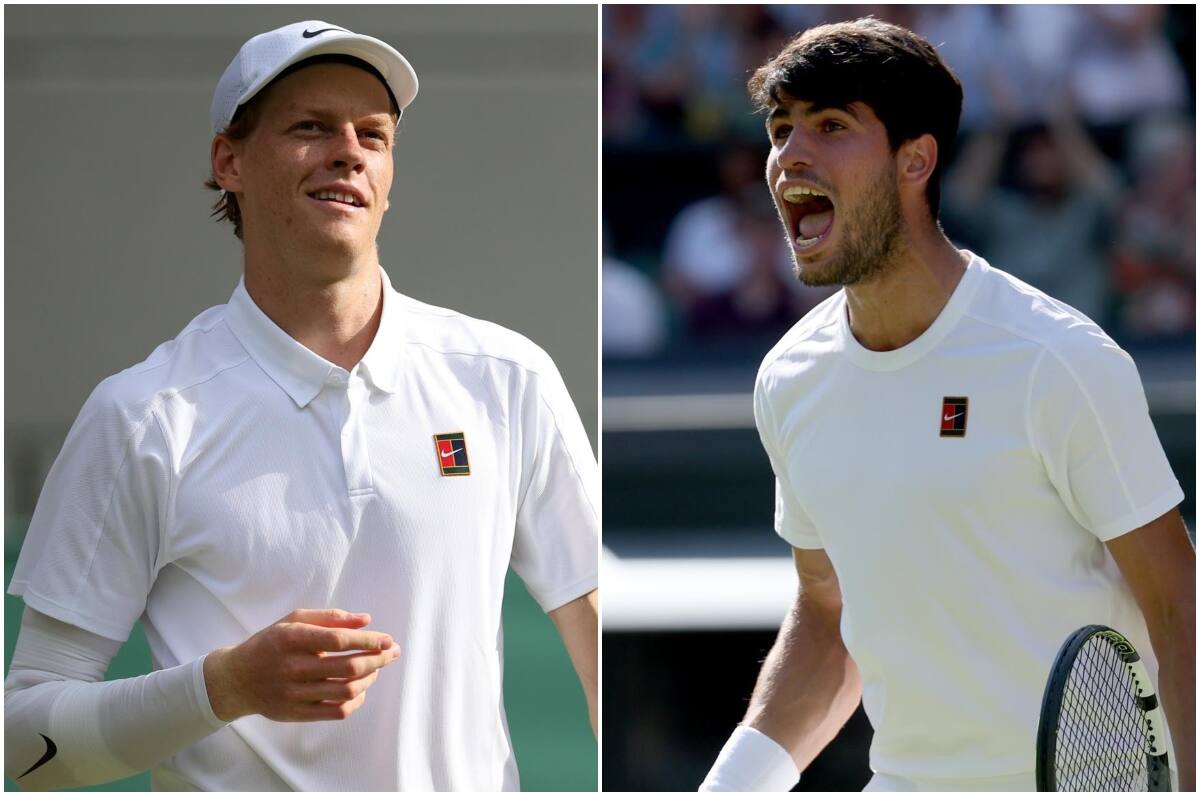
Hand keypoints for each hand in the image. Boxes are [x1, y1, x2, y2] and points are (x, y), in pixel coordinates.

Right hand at [204, 609, 400, 721]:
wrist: (237, 679)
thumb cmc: (271, 643)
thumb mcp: (294, 621)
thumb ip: (330, 617)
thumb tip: (366, 619)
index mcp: (292, 639)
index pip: (338, 641)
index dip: (368, 641)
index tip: (388, 640)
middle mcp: (293, 667)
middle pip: (348, 667)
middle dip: (378, 659)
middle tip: (392, 653)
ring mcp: (295, 693)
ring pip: (346, 691)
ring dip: (370, 679)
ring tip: (376, 669)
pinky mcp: (297, 713)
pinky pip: (336, 711)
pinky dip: (356, 701)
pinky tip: (360, 689)